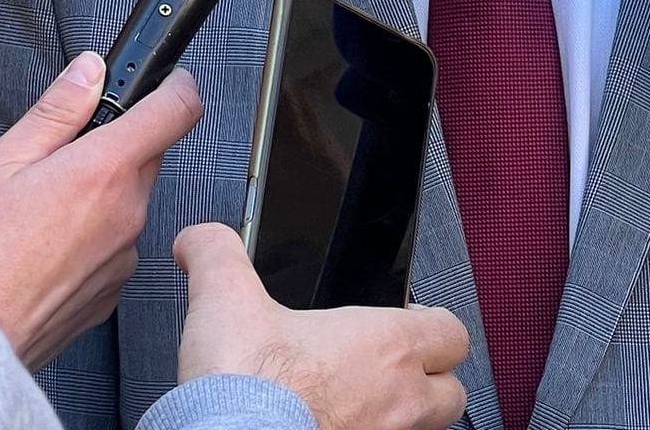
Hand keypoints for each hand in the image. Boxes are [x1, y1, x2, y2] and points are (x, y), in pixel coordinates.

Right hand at [0, 53, 201, 370]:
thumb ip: (56, 112)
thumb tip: (89, 73)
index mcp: (103, 171)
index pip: (175, 112)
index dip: (175, 86)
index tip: (167, 80)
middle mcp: (126, 213)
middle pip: (146, 158)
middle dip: (115, 148)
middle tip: (60, 158)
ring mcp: (121, 258)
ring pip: (127, 204)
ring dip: (99, 197)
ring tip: (38, 213)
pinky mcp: (109, 294)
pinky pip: (113, 249)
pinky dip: (89, 240)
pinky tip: (42, 250)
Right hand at [173, 224, 467, 429]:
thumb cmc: (244, 389)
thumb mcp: (225, 298)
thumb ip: (217, 254)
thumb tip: (197, 239)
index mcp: (386, 346)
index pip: (450, 331)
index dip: (432, 323)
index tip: (410, 323)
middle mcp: (400, 400)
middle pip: (452, 390)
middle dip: (431, 380)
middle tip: (392, 371)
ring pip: (427, 428)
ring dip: (407, 416)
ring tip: (365, 404)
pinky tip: (340, 428)